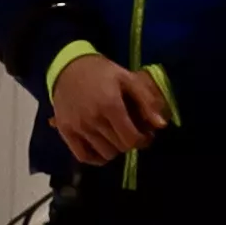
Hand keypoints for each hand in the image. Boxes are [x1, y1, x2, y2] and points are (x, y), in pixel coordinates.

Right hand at [51, 57, 171, 162]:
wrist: (67, 67)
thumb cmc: (101, 72)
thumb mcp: (128, 78)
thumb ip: (146, 100)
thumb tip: (161, 125)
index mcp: (110, 105)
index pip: (131, 139)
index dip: (143, 141)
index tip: (145, 135)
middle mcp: (93, 119)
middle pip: (120, 147)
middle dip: (130, 142)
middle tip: (131, 132)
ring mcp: (77, 127)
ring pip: (104, 154)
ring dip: (115, 148)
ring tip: (116, 136)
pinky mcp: (65, 131)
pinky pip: (83, 156)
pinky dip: (95, 157)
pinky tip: (102, 148)